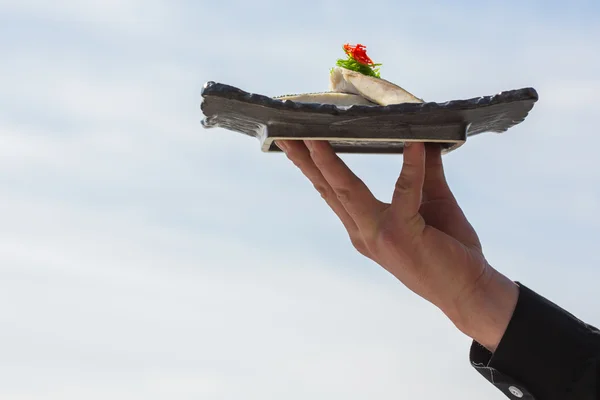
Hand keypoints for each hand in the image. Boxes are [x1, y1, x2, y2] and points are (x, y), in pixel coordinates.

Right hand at [277, 140, 517, 350]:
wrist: (471, 292)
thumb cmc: (450, 250)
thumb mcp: (432, 202)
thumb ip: (423, 172)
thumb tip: (420, 136)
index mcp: (365, 227)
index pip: (332, 192)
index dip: (312, 167)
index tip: (296, 143)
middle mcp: (364, 232)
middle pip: (328, 189)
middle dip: (305, 161)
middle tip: (285, 135)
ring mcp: (379, 235)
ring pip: (346, 191)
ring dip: (329, 163)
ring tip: (315, 138)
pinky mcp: (402, 234)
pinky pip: (405, 192)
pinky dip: (410, 166)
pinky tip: (414, 143)